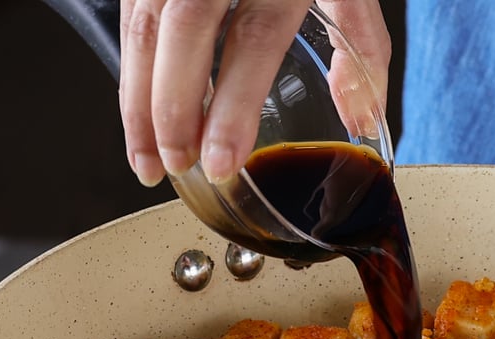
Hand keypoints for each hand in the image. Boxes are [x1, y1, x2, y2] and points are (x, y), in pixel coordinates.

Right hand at [118, 0, 390, 187]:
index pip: (251, 39)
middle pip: (182, 32)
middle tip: (171, 168)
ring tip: (147, 158)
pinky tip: (138, 110)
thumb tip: (363, 123)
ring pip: (144, 24)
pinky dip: (132, 66)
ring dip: (137, 97)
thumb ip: (361, 47)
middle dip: (169, 109)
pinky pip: (131, 12)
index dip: (232, 105)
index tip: (219, 161)